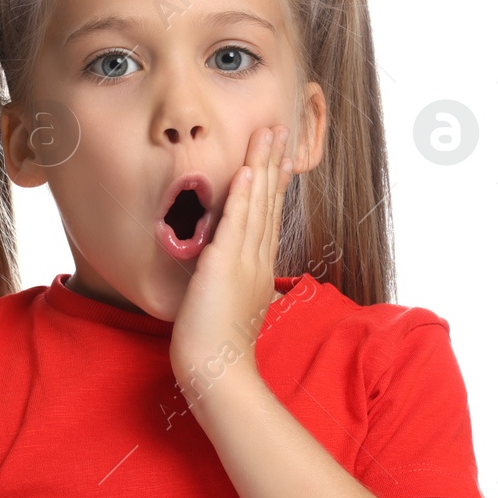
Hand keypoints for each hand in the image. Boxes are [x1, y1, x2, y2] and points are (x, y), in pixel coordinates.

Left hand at [169, 125, 293, 397]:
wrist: (216, 370)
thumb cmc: (217, 346)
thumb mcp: (231, 306)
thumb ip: (234, 285)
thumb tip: (235, 276)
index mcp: (258, 268)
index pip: (268, 216)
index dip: (274, 183)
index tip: (279, 156)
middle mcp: (256, 259)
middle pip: (268, 201)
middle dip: (274, 162)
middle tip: (282, 128)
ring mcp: (244, 261)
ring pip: (256, 204)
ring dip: (263, 166)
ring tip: (269, 134)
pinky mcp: (224, 266)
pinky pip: (236, 223)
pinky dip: (243, 195)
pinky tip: (248, 170)